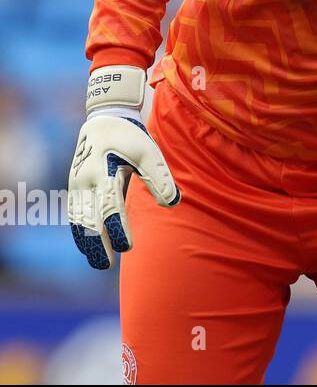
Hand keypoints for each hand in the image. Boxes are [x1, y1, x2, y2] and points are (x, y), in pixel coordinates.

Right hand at [69, 66, 180, 269]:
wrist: (104, 120)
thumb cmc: (131, 137)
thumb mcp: (149, 152)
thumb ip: (159, 177)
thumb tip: (172, 203)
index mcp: (103, 173)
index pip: (108, 207)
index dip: (117, 229)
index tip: (127, 247)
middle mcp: (84, 181)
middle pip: (88, 219)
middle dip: (97, 243)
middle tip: (108, 266)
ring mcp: (75, 185)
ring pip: (78, 219)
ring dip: (87, 242)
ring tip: (99, 263)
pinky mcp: (74, 186)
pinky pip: (74, 214)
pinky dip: (79, 232)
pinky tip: (88, 247)